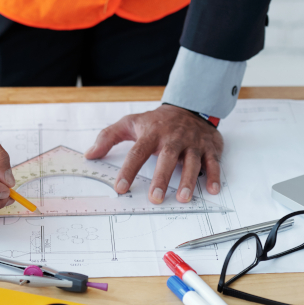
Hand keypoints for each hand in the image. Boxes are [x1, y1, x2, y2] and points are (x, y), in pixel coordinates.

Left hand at [85, 104, 222, 203]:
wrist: (190, 107)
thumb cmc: (158, 121)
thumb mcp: (131, 123)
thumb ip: (108, 137)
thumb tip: (90, 154)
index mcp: (152, 133)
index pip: (138, 152)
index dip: (129, 170)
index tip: (120, 187)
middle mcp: (173, 138)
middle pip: (167, 157)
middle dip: (162, 178)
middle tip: (155, 197)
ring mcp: (192, 143)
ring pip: (192, 162)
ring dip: (189, 180)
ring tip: (183, 197)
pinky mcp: (209, 148)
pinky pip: (213, 162)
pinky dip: (214, 175)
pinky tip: (212, 189)